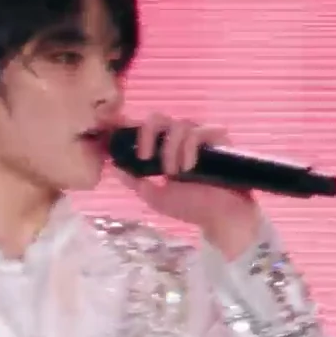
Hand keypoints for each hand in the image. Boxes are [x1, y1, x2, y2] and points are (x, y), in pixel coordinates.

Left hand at [115, 112, 262, 257]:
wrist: (221, 219)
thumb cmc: (192, 208)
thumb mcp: (156, 197)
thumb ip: (135, 182)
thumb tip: (114, 167)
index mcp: (166, 149)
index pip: (148, 128)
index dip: (135, 129)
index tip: (128, 149)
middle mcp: (183, 140)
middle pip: (160, 117)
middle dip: (148, 133)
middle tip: (145, 156)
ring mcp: (202, 138)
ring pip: (180, 124)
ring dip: (171, 149)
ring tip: (174, 173)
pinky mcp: (219, 140)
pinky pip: (200, 131)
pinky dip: (189, 147)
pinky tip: (188, 167)